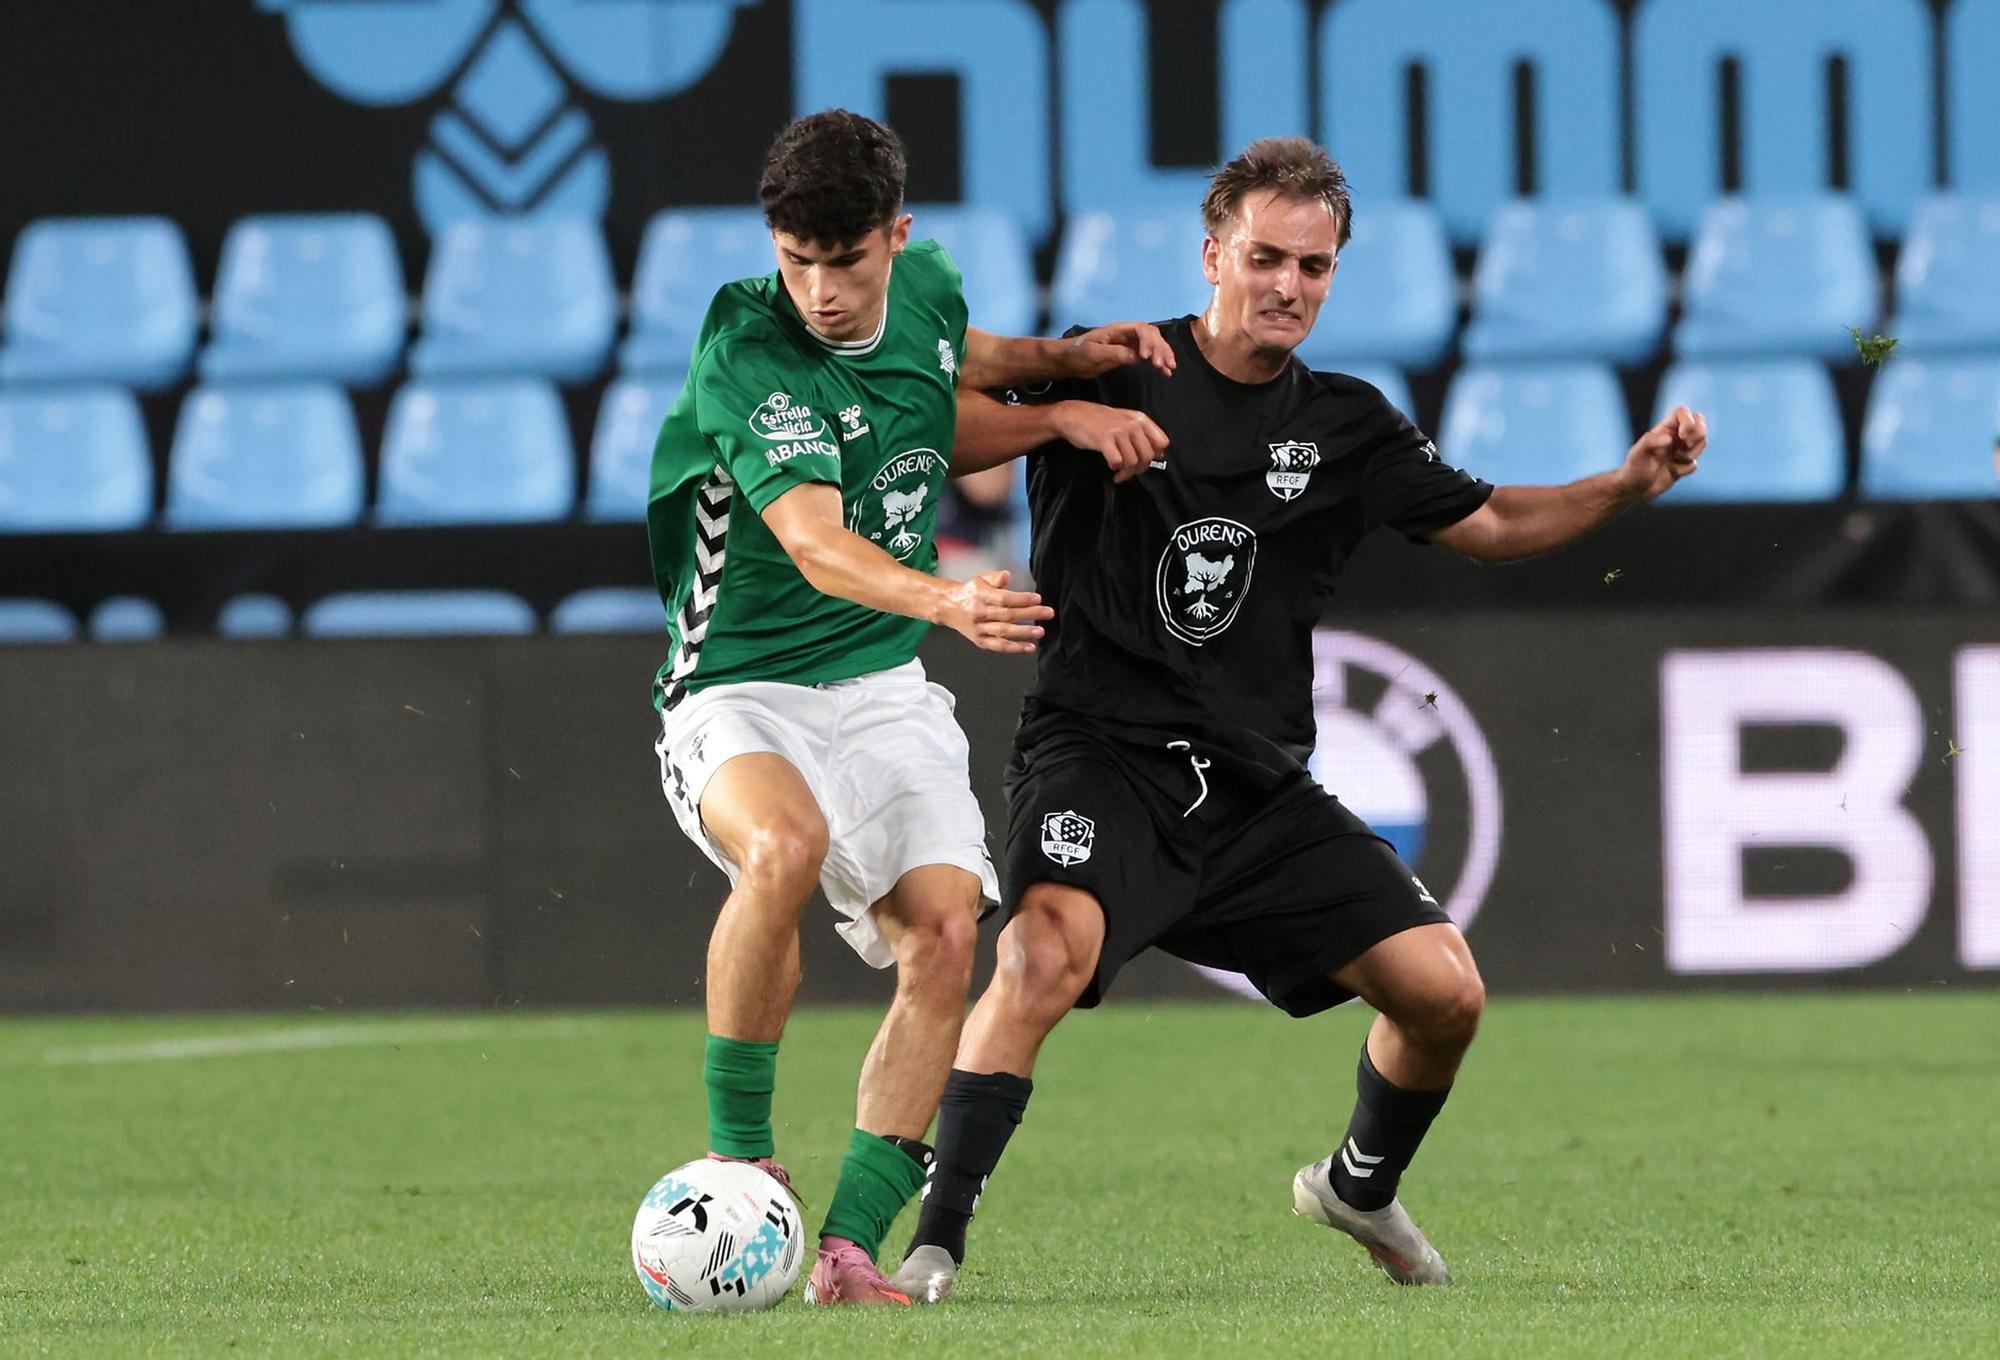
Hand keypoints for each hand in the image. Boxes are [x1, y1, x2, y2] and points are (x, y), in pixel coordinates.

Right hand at [939, 570, 1053, 653]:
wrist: (948, 606)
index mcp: (980, 595)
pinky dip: (1014, 648)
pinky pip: (998, 646)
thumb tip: (1006, 575)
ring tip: (1040, 631)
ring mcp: (979, 629)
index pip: (1004, 598)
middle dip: (1030, 614)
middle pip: (1007, 615)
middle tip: (1047, 613)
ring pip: (1004, 632)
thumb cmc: (970, 592)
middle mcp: (979, 613)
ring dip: (1024, 633)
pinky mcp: (979, 641)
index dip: (1022, 599)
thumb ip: (995, 577)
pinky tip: (1029, 647)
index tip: (1038, 598)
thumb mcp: (980, 579)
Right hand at [1050, 400, 1169, 482]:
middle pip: (1148, 456)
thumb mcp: (1125, 420)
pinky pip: (1117, 462)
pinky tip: (1111, 467)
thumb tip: (1160, 453)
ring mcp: (1118, 431)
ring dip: (1126, 473)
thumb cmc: (1099, 420)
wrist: (1073, 414)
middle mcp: (1132, 424)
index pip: (1162, 442)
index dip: (1155, 455)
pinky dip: (1115, 468)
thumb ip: (1143, 434)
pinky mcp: (1104, 440)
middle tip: (1129, 472)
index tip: (1143, 460)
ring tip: (1119, 474)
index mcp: (1140, 419)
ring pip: (1133, 461)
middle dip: (1139, 469)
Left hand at [1061, 322, 1176, 378]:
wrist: (1067, 360)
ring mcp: (1129, 343)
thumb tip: (1135, 356)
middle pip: (1151, 335)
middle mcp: (1126, 334)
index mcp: (1117, 330)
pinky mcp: (1129, 354)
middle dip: (1160, 348)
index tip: (1146, 358)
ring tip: (1169, 368)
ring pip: (1152, 345)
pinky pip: (1148, 355)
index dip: (1147, 342)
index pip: (1140, 330)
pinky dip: (1157, 362)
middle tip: (1164, 365)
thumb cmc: (1076, 355)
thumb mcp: (1093, 354)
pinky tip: (1166, 372)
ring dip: (1163, 354)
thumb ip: (1115, 353)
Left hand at [1619, 405, 1707, 499]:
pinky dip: (1685, 469)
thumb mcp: (1637, 453)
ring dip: (1693, 453)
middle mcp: (1674, 437)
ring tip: (1675, 460)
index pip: (1682, 412)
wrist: (1634, 489)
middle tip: (1687, 444)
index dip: (1688, 421)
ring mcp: (1680, 450)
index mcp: (1663, 429)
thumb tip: (1670, 438)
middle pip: (1699, 422)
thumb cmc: (1633, 468)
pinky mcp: (1683, 465)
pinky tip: (1673, 472)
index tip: (1682, 436)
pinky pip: (1694, 464)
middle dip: (1699, 433)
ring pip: (1702, 442)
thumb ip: (1651, 441)